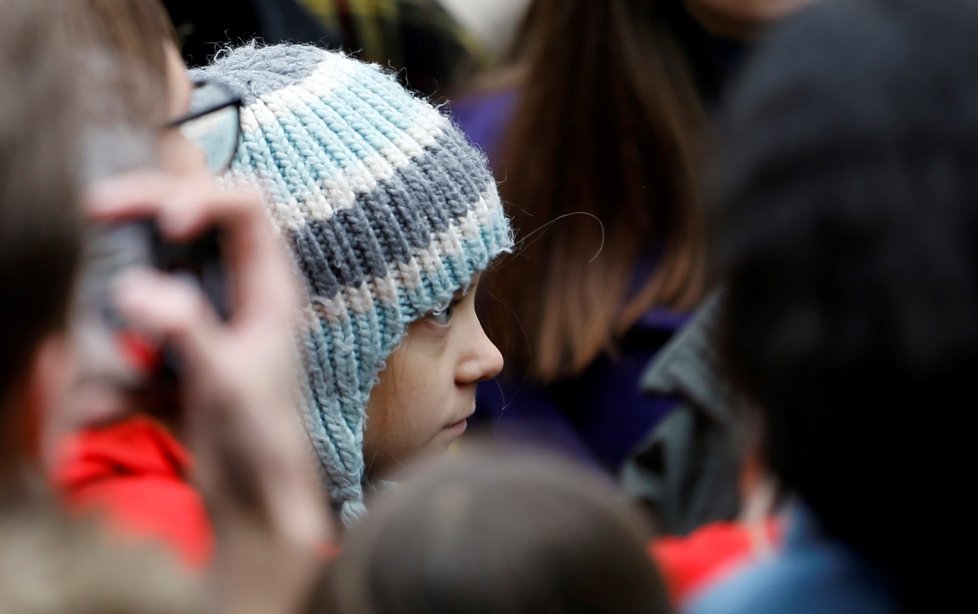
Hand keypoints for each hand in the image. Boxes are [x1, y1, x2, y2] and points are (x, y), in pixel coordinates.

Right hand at [86, 171, 330, 613]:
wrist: (257, 500)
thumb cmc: (261, 440)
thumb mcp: (225, 380)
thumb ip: (184, 329)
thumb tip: (132, 288)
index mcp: (271, 285)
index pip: (245, 206)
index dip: (203, 197)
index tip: (166, 223)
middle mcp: (242, 291)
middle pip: (196, 220)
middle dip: (148, 207)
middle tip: (94, 207)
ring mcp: (210, 317)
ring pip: (161, 268)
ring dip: (127, 288)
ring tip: (116, 337)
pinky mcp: (181, 349)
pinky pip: (142, 331)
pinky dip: (122, 362)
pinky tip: (114, 408)